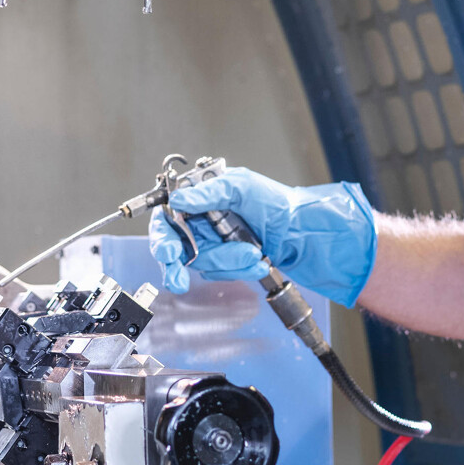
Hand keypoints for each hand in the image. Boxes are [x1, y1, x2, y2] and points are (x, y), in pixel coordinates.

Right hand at [146, 167, 376, 305]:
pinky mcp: (226, 262)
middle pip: (173, 247)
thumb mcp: (241, 187)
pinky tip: (256, 259)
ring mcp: (213, 244)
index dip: (162, 235)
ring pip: (200, 263)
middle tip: (178, 277)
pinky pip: (220, 272)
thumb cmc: (275, 201)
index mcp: (200, 198)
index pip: (166, 217)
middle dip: (174, 263)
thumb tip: (178, 200)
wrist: (301, 231)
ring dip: (226, 261)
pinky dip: (238, 268)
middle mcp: (201, 222)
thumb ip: (207, 193)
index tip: (169, 250)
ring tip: (252, 252)